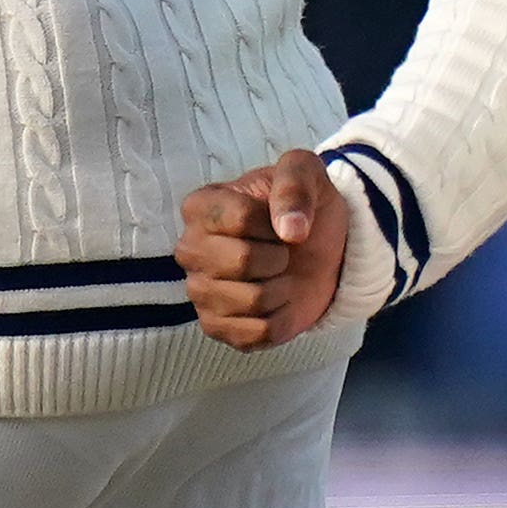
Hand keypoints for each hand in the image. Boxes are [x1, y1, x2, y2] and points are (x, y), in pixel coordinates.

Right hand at [177, 150, 349, 350]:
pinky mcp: (216, 327)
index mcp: (199, 207)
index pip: (239, 218)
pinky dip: (280, 319)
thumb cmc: (301, 208)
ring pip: (252, 300)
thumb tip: (291, 230)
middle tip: (281, 251)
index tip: (279, 221)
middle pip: (242, 260)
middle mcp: (189, 249)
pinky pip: (257, 333)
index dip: (273, 221)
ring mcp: (199, 292)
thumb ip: (296, 183)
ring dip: (282, 289)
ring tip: (279, 276)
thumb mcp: (305, 173)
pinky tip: (276, 302)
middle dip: (278, 257)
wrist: (317, 251)